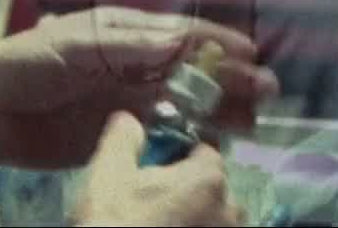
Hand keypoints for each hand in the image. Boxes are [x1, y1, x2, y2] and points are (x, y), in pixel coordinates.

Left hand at [0, 6, 277, 169]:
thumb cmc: (30, 62)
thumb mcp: (79, 45)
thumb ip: (131, 45)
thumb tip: (183, 39)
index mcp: (126, 30)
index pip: (183, 33)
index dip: (220, 41)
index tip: (253, 53)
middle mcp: (134, 61)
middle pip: (193, 69)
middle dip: (231, 78)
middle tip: (268, 93)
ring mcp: (129, 97)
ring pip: (186, 101)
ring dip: (220, 109)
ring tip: (254, 121)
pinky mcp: (119, 130)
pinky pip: (164, 131)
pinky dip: (191, 135)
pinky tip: (215, 143)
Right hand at [71, 111, 241, 226]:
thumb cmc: (113, 225)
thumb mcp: (107, 177)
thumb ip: (123, 139)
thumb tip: (130, 120)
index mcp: (208, 181)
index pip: (205, 154)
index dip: (180, 158)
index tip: (157, 170)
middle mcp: (230, 213)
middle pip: (215, 191)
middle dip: (192, 195)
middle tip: (156, 207)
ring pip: (216, 223)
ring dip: (197, 222)